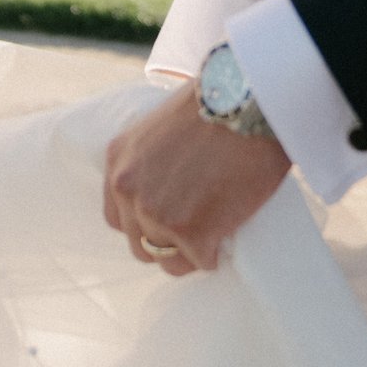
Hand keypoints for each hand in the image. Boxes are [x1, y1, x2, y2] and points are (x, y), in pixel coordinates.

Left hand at [102, 83, 291, 274]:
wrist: (248, 103)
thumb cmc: (217, 106)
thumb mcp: (161, 128)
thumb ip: (151, 161)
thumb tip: (167, 188)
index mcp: (118, 162)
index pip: (118, 217)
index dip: (145, 224)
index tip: (170, 219)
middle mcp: (128, 190)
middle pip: (140, 244)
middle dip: (168, 241)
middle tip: (197, 229)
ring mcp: (157, 214)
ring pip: (168, 260)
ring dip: (190, 252)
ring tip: (213, 237)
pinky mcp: (190, 232)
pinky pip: (200, 263)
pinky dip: (215, 256)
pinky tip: (227, 238)